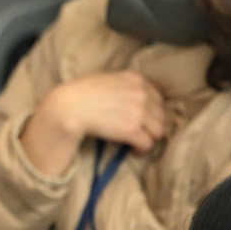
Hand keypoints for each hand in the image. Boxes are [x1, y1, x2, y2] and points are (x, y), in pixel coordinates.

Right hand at [22, 71, 169, 175]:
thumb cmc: (81, 94)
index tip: (142, 121)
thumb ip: (124, 86)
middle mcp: (142, 93)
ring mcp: (139, 111)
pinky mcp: (132, 129)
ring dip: (149, 139)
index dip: (151, 112)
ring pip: (158, 131)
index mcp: (136, 79)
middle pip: (161, 115)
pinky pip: (148, 143)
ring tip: (138, 143)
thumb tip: (133, 99)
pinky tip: (133, 150)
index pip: (157, 98)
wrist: (69, 107)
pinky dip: (142, 150)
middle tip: (141, 134)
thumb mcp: (108, 80)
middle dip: (152, 126)